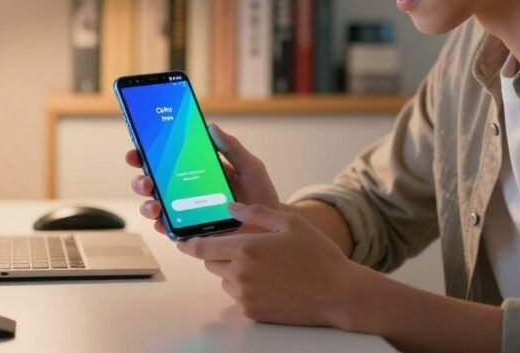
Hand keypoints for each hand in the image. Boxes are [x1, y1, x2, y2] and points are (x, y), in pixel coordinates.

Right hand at [124, 123, 280, 235]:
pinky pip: (169, 230)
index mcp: (195, 170)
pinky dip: (161, 225)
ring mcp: (185, 213)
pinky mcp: (190, 233)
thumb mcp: (249, 167)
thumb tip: (211, 126)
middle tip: (146, 179)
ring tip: (154, 204)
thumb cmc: (260, 195)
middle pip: (152, 183)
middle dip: (141, 180)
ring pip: (154, 207)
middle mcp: (185, 191)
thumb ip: (232, 147)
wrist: (271, 227)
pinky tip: (162, 221)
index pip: (165, 160)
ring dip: (147, 204)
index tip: (137, 150)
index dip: (146, 154)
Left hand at [178, 202, 364, 326]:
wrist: (339, 293)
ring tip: (265, 267)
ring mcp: (245, 296)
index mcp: (246, 248)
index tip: (181, 242)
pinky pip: (239, 297)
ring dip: (234, 272)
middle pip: (212, 264)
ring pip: (225, 281)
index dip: (189, 244)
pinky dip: (246, 289)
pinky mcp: (253, 313)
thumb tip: (231, 207)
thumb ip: (256, 212)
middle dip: (220, 255)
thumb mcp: (290, 223)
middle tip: (245, 249)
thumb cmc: (318, 255)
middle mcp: (240, 274)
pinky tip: (271, 283)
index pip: (203, 247)